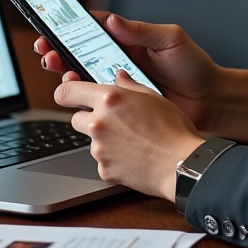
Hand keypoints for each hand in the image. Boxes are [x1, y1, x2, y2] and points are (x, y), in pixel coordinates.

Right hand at [35, 13, 221, 127]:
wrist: (212, 104)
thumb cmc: (195, 68)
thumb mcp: (171, 40)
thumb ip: (141, 31)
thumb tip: (113, 21)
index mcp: (129, 41)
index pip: (94, 28)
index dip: (71, 26)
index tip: (53, 25)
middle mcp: (120, 61)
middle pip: (81, 52)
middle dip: (60, 49)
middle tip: (46, 49)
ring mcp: (120, 84)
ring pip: (85, 76)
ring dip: (67, 71)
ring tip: (57, 68)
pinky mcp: (123, 107)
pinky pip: (97, 101)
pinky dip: (83, 97)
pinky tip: (75, 92)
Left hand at [54, 71, 202, 200]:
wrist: (182, 166)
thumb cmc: (173, 129)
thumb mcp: (153, 96)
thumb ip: (129, 85)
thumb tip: (119, 77)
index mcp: (109, 99)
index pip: (66, 92)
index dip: (64, 93)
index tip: (67, 95)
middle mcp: (99, 123)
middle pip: (76, 119)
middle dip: (89, 118)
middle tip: (113, 120)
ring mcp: (100, 149)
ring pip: (91, 140)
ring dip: (103, 139)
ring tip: (131, 140)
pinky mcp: (105, 170)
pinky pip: (102, 161)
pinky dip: (113, 158)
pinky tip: (133, 156)